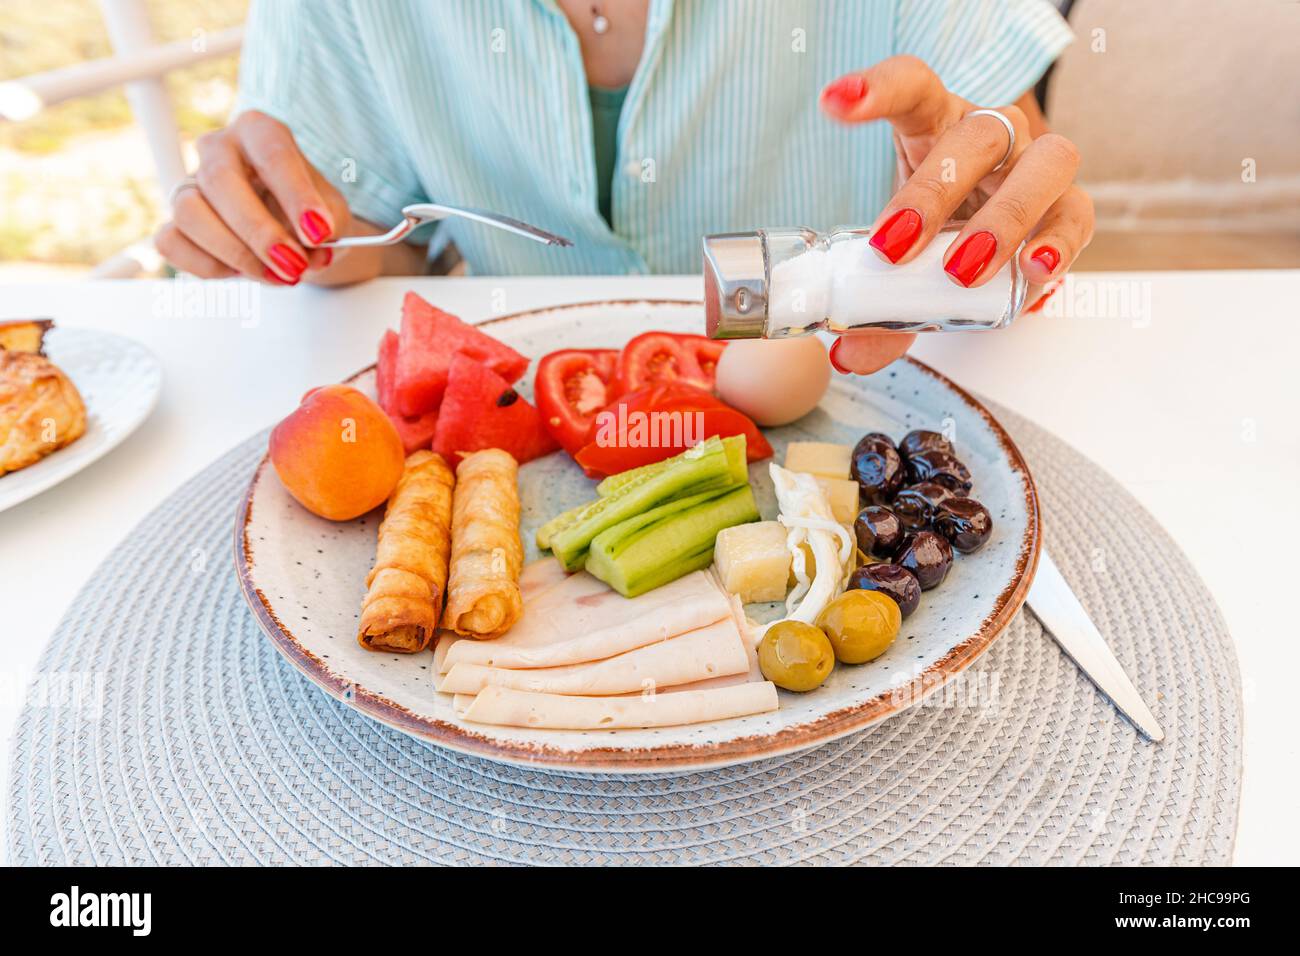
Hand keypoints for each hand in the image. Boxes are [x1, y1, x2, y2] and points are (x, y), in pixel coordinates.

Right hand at [154, 110, 349, 283]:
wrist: (295, 235)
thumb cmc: (311, 215)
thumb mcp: (333, 216)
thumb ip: (327, 229)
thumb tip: (313, 251)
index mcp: (259, 132)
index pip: (272, 153)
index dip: (296, 195)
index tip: (319, 232)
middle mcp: (218, 149)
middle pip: (220, 180)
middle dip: (259, 232)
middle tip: (295, 266)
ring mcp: (190, 184)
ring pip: (189, 212)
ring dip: (234, 253)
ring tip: (277, 276)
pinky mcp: (174, 221)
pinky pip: (172, 242)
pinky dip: (208, 266)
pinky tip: (241, 273)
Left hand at [819, 56, 1093, 373]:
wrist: (995, 233)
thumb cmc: (942, 228)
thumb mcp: (902, 258)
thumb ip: (878, 305)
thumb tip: (848, 356)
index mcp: (936, 124)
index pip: (911, 87)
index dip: (876, 90)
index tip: (835, 104)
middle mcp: (991, 135)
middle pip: (975, 135)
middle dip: (933, 192)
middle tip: (893, 246)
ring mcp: (1036, 165)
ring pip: (1041, 163)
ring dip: (1003, 219)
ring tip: (965, 270)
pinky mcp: (1070, 205)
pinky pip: (1077, 215)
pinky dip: (1058, 245)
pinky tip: (1036, 273)